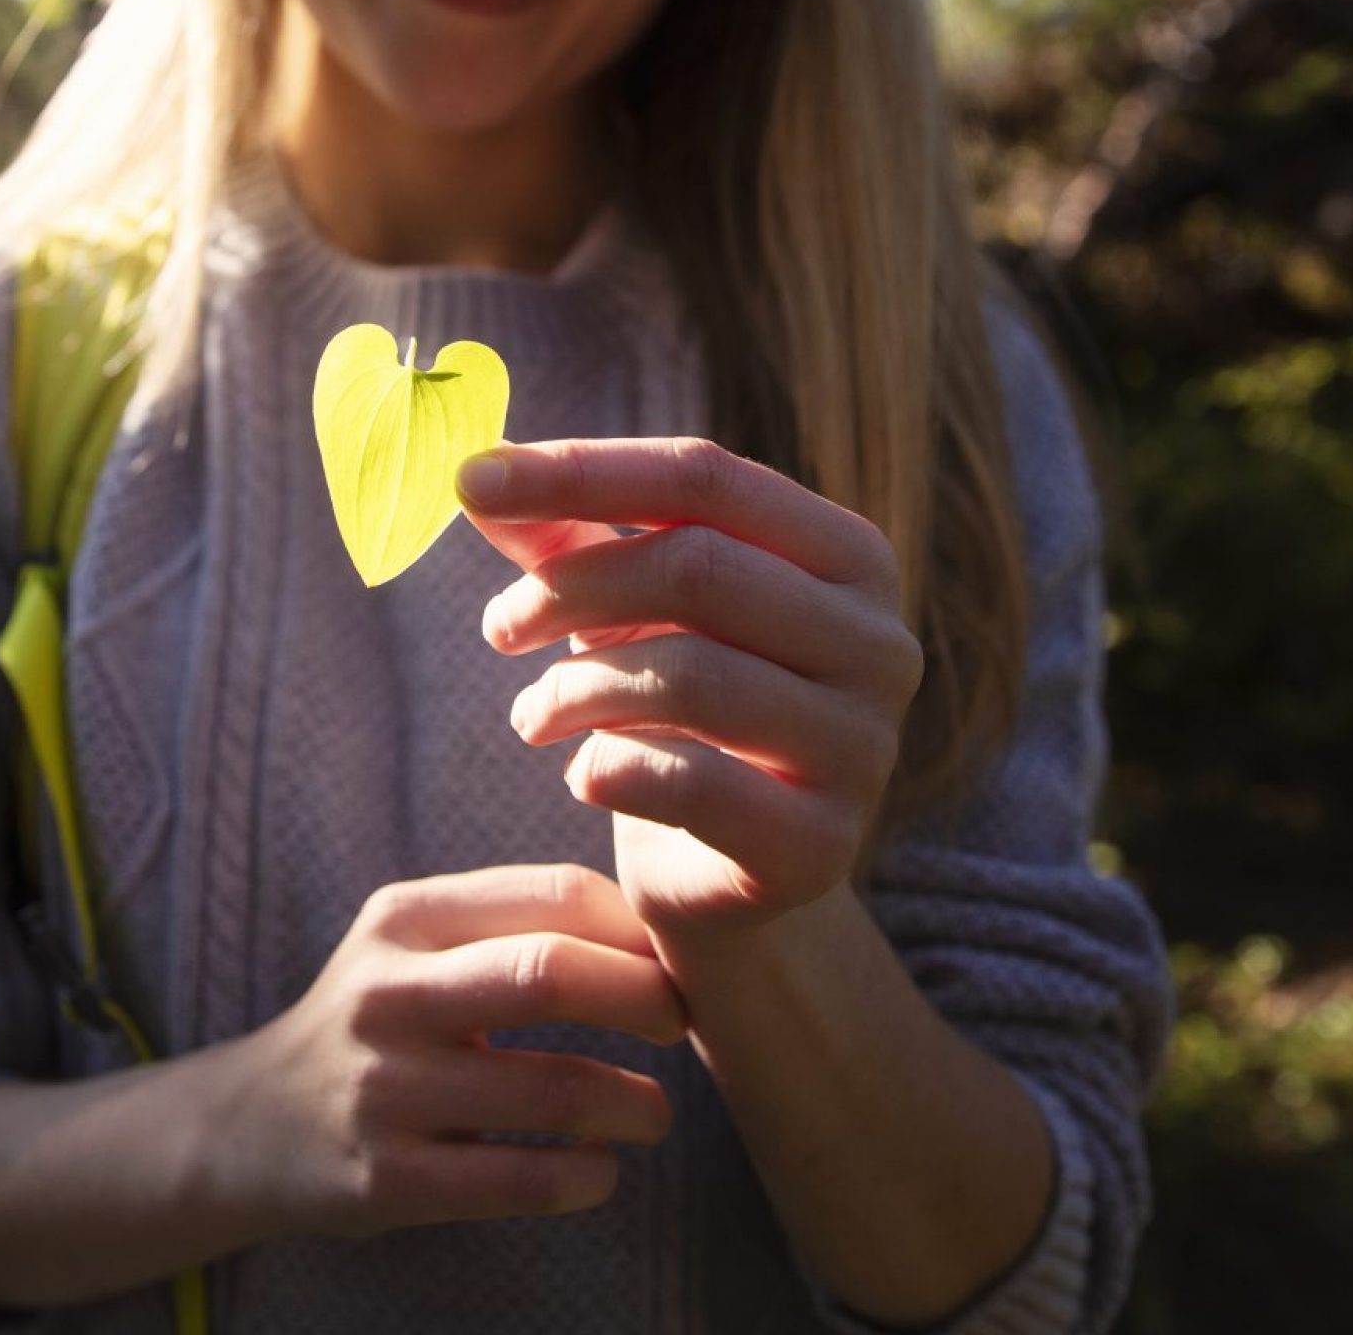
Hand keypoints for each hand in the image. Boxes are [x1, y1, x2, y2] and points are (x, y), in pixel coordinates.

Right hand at [214, 863, 686, 1237]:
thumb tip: (656, 930)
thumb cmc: (378, 1023)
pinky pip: (521, 1180)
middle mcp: (388, 995)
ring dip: (634, 1103)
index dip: (636, 927)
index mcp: (405, 918)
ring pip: (553, 1089)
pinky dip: (587, 1175)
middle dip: (645, 997)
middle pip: (552, 973)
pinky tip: (599, 1167)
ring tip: (654, 1112)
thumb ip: (514, 923)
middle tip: (679, 1023)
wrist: (252, 1125)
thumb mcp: (416, 946)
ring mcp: (385, 1089)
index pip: (554, 894)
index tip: (671, 960)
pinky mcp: (388, 1179)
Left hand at [459, 438, 924, 957]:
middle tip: (499, 627)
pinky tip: (583, 776)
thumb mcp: (626, 611)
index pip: (707, 478)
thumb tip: (478, 472)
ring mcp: (862, 748)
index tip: (473, 480)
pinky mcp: (821, 845)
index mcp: (848, 557)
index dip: (584, 470)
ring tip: (532, 713)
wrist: (721, 881)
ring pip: (692, 675)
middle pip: (700, 567)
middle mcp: (879, 643)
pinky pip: (691, 786)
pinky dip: (609, 770)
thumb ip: (565, 537)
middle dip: (571, 588)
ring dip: (577, 688)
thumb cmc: (677, 717)